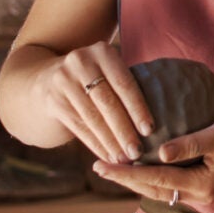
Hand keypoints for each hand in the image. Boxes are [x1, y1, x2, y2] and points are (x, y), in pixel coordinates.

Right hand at [43, 42, 152, 165]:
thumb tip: (169, 115)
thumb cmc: (94, 79)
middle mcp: (80, 62)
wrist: (44, 79)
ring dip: (110, 143)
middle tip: (138, 152)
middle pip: (107, 102)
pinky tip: (108, 157)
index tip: (150, 130)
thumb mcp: (108, 70)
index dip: (138, 108)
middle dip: (124, 130)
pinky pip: (79, 127)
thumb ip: (129, 85)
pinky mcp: (52, 101)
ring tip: (125, 161)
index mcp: (102, 51)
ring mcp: (62, 81)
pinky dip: (95, 145)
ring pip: (92, 118)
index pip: (124, 83)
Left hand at [93, 114, 213, 212]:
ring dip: (136, 179)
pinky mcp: (203, 184)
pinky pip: (170, 184)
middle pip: (152, 189)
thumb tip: (159, 154)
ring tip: (113, 167)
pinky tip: (140, 165)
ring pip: (159, 189)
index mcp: (202, 184)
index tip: (101, 166)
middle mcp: (199, 194)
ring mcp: (202, 191)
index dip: (125, 172)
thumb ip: (191, 143)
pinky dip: (151, 176)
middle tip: (97, 166)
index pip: (154, 179)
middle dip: (125, 178)